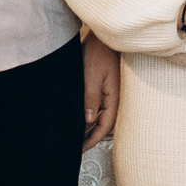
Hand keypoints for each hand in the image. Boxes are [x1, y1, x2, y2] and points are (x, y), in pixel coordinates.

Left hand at [81, 33, 119, 151]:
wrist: (102, 36)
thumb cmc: (100, 52)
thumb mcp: (92, 77)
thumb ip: (91, 99)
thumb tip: (88, 120)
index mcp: (113, 98)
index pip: (103, 127)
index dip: (91, 140)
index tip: (79, 149)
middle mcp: (112, 98)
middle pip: (100, 123)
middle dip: (87, 135)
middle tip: (72, 144)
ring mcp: (108, 93)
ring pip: (96, 115)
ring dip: (85, 125)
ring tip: (72, 133)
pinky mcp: (102, 87)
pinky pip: (94, 105)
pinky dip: (85, 113)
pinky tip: (76, 115)